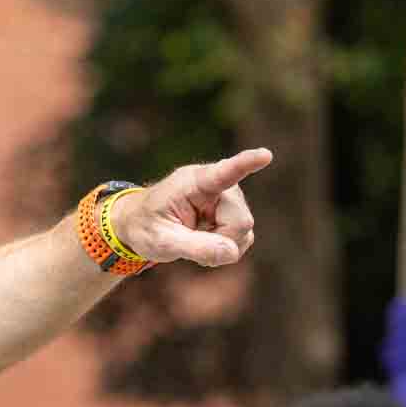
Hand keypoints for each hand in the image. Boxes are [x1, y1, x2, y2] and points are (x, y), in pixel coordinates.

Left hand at [111, 148, 270, 267]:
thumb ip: (194, 247)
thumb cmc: (146, 227)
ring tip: (193, 238)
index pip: (224, 172)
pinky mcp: (235, 212)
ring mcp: (230, 198)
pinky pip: (244, 239)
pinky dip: (225, 247)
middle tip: (188, 240)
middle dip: (220, 240)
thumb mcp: (161, 242)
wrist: (140, 225)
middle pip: (241, 221)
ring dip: (220, 244)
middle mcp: (220, 185)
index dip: (246, 164)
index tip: (265, 155)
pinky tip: (205, 241)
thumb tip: (231, 252)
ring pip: (244, 232)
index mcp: (194, 182)